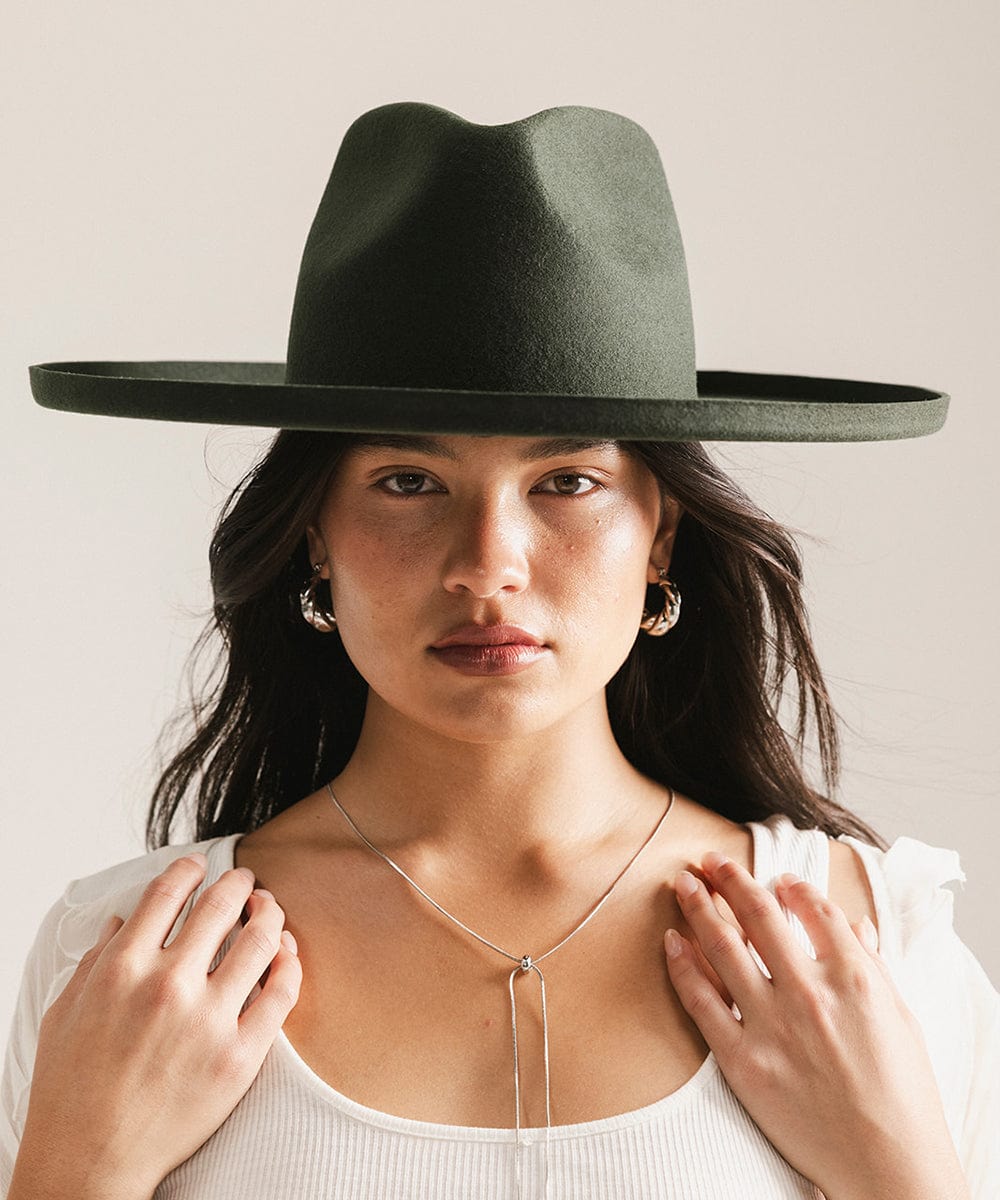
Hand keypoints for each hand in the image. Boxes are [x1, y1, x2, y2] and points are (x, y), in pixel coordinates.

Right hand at [11, 853, 301, 1198]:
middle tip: (245, 880)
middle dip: (238, 883)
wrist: (89, 1162)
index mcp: (123, 968)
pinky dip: (290, 962)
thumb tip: (122, 920)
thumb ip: (97, 959)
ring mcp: (208, 1020)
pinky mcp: (240, 1056)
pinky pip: (282, 993)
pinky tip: (287, 951)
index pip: (167, 893)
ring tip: (269, 908)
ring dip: (269, 912)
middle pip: (221, 906)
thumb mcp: (66, 1012)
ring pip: (260, 939)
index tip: (200, 865)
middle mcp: (169, 985)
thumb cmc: (70, 1092)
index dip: (189, 869)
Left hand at [664, 851, 969, 1199]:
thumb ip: (872, 966)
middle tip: (711, 861)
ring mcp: (771, 1025)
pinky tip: (672, 940)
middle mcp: (808, 993)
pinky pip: (702, 1001)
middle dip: (731, 880)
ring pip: (723, 947)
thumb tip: (856, 926)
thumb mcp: (901, 1019)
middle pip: (759, 916)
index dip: (790, 886)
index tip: (775, 879)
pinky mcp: (743, 1060)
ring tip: (682, 882)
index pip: (814, 910)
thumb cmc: (902, 1096)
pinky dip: (683, 965)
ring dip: (699, 906)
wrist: (886, 1165)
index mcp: (852, 977)